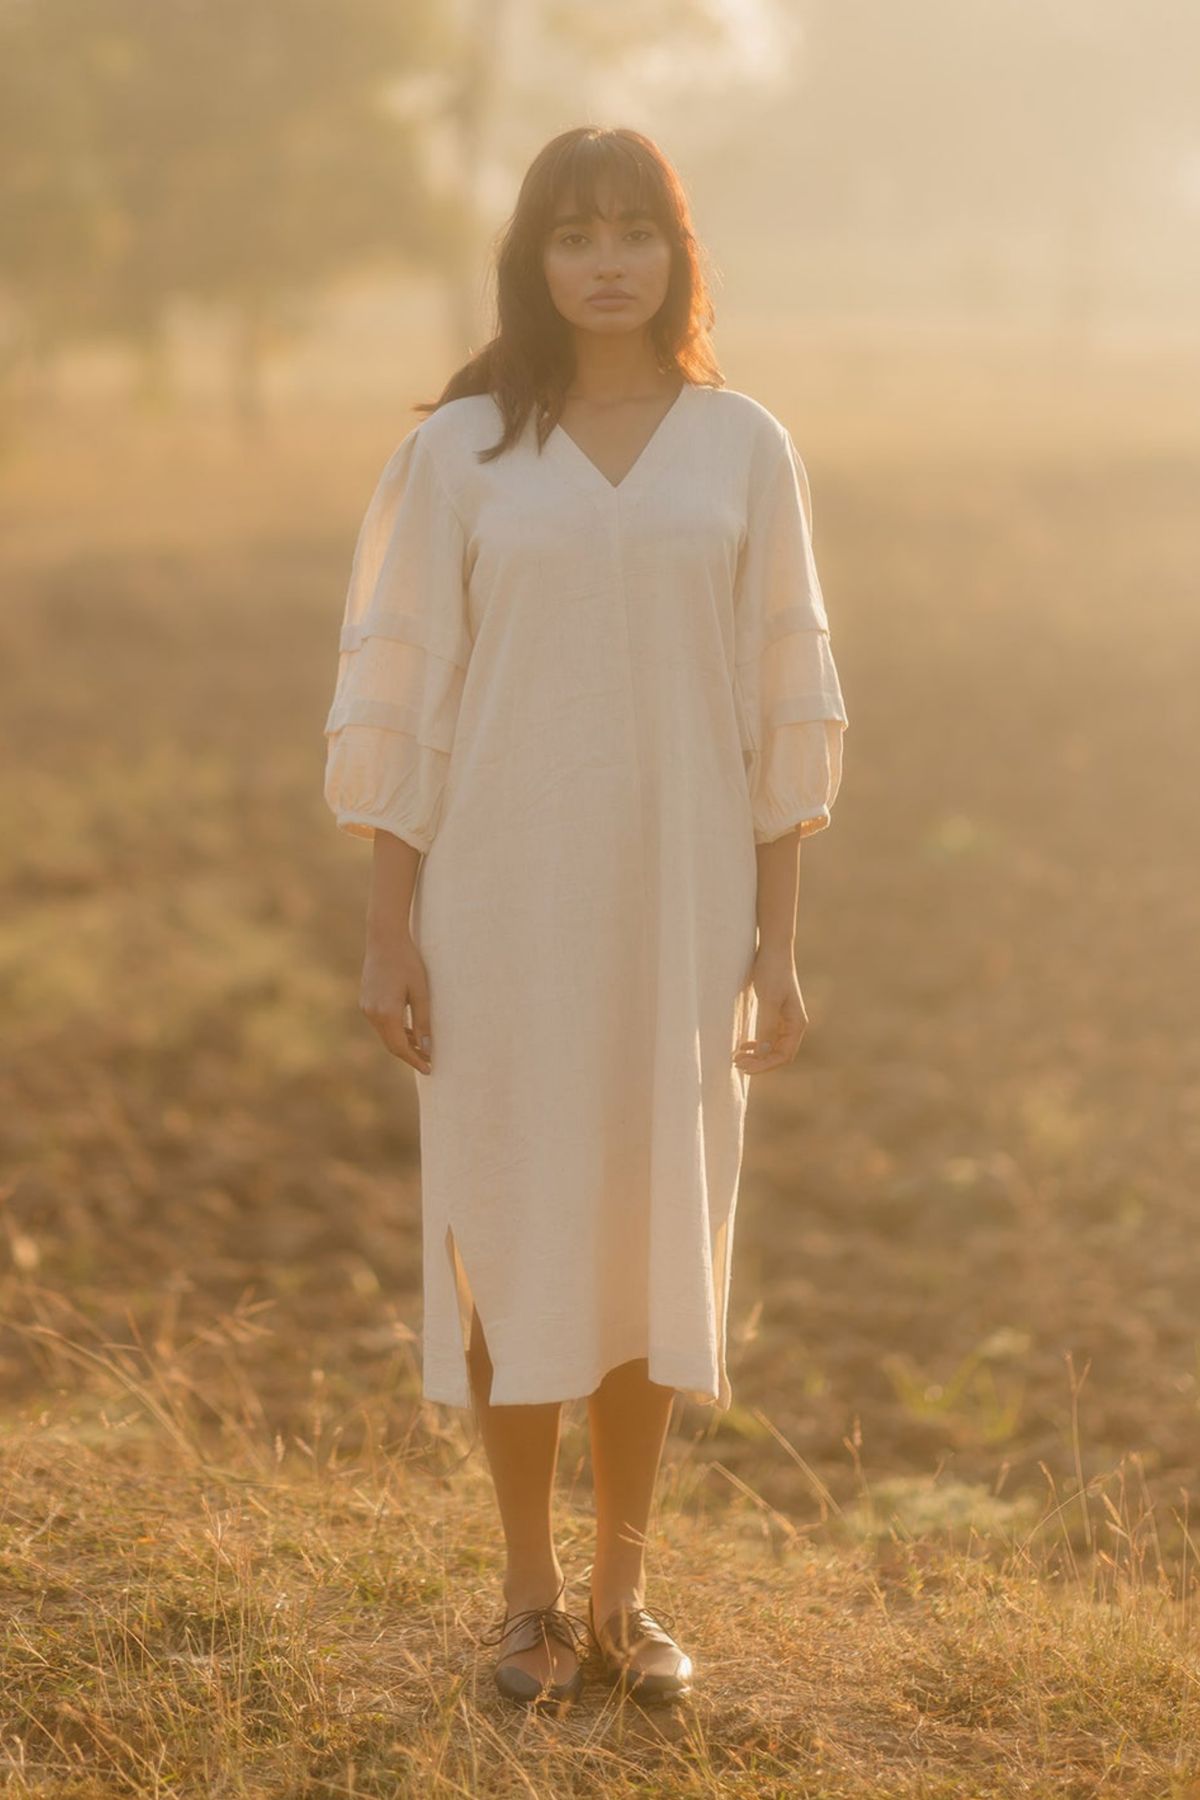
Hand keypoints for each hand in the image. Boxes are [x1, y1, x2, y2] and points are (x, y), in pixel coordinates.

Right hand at [360, 936, 432, 1073]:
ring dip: (402, 1044)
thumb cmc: (408, 962)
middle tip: (429, 1062)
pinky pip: (381, 1024)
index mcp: (387, 1013)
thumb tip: (427, 1048)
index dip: (416, 1060)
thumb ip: (423, 1021)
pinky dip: (395, 1031)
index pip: (401, 1047)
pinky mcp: (365, 1001)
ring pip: (385, 1035)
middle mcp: (372, 1013)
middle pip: (391, 1045)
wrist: (385, 939)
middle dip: (410, 1055)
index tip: (430, 1069)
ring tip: (422, 1049)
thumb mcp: (421, 992)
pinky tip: (409, 1032)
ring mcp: (366, 1008)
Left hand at [734, 947, 807, 1074]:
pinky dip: (756, 1044)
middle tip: (736, 1063)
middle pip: (778, 1055)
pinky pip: (768, 1037)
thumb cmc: (773, 971)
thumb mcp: (769, 1000)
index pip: (783, 1056)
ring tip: (737, 1058)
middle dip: (758, 1062)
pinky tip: (743, 1045)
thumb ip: (767, 1027)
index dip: (765, 1065)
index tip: (745, 1067)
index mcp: (797, 1024)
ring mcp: (785, 1019)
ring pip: (772, 1047)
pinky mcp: (775, 1013)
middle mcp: (794, 1024)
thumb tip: (763, 1054)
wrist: (773, 949)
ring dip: (756, 1055)